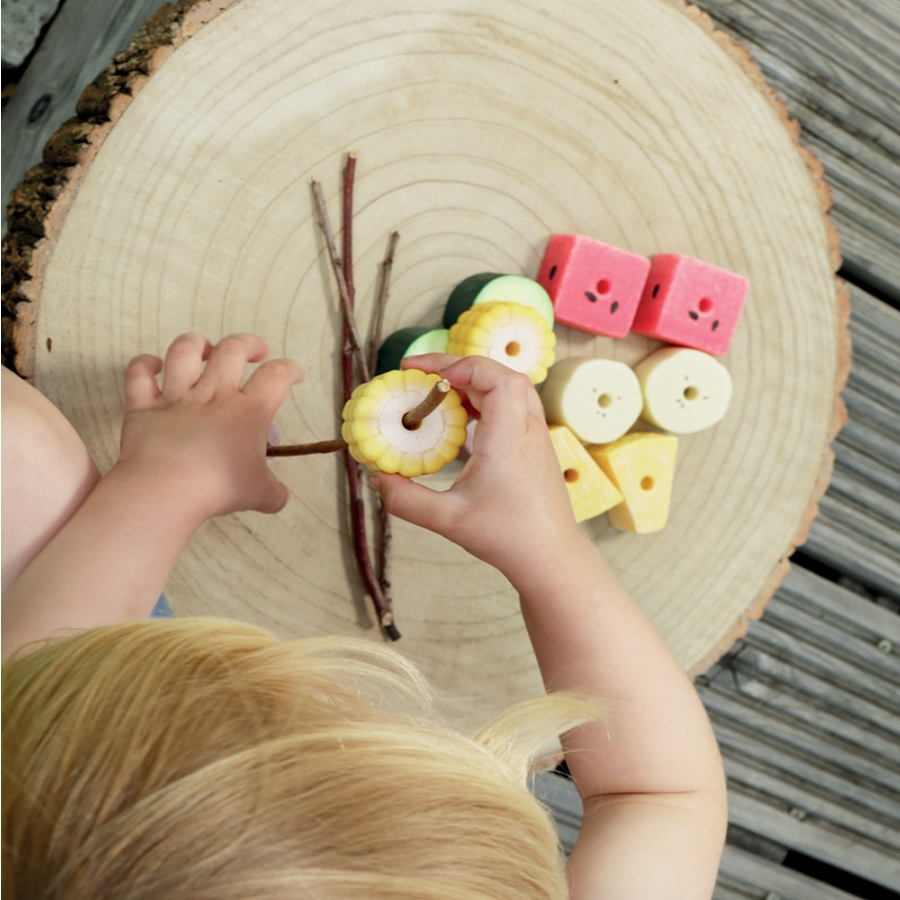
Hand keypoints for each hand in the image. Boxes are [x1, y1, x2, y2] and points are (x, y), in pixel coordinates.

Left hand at [118, 333, 303, 521]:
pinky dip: (144, 364)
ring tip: (205, 348)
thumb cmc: (217, 489)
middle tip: (255, 351)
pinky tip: (152, 365)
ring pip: (184, 350)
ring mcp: (176, 397)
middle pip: (233, 349)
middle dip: (248, 343)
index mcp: (249, 411)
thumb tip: (279, 497)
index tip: (294, 375)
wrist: (165, 491)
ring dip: (197, 343)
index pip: (277, 376)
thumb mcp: (260, 495)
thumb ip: (274, 493)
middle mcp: (214, 394)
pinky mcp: (144, 407)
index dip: (290, 370)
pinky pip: (138, 374)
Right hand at [370, 354, 579, 573]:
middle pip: (500, 375)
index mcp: (508, 439)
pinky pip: (512, 405)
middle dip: (458, 368)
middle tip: (420, 375)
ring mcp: (536, 435)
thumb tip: (377, 477)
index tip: (428, 376)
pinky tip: (461, 419)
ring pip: (508, 387)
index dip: (463, 366)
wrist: (550, 556)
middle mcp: (527, 429)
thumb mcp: (448, 520)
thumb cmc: (507, 537)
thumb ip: (406, 500)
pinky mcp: (536, 444)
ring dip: (472, 383)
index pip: (498, 379)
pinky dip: (484, 400)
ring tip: (438, 395)